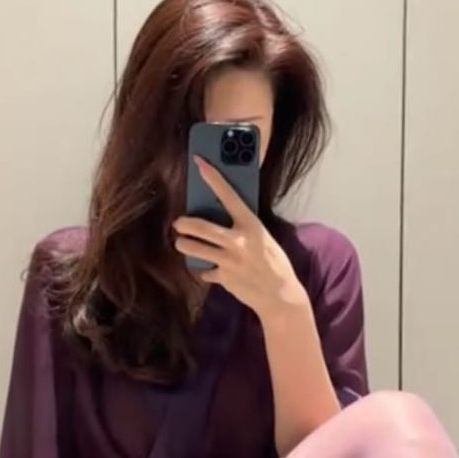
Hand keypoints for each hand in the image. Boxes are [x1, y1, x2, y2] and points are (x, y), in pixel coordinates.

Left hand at [172, 156, 306, 319]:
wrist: (280, 295)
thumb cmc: (272, 262)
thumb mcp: (263, 237)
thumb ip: (244, 226)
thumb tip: (222, 213)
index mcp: (251, 225)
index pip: (229, 195)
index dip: (213, 177)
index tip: (199, 162)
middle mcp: (238, 241)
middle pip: (200, 226)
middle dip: (184, 223)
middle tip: (178, 223)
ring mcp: (229, 260)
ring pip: (194, 248)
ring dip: (183, 244)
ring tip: (182, 243)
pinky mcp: (224, 278)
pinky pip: (204, 271)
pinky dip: (203, 270)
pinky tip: (207, 269)